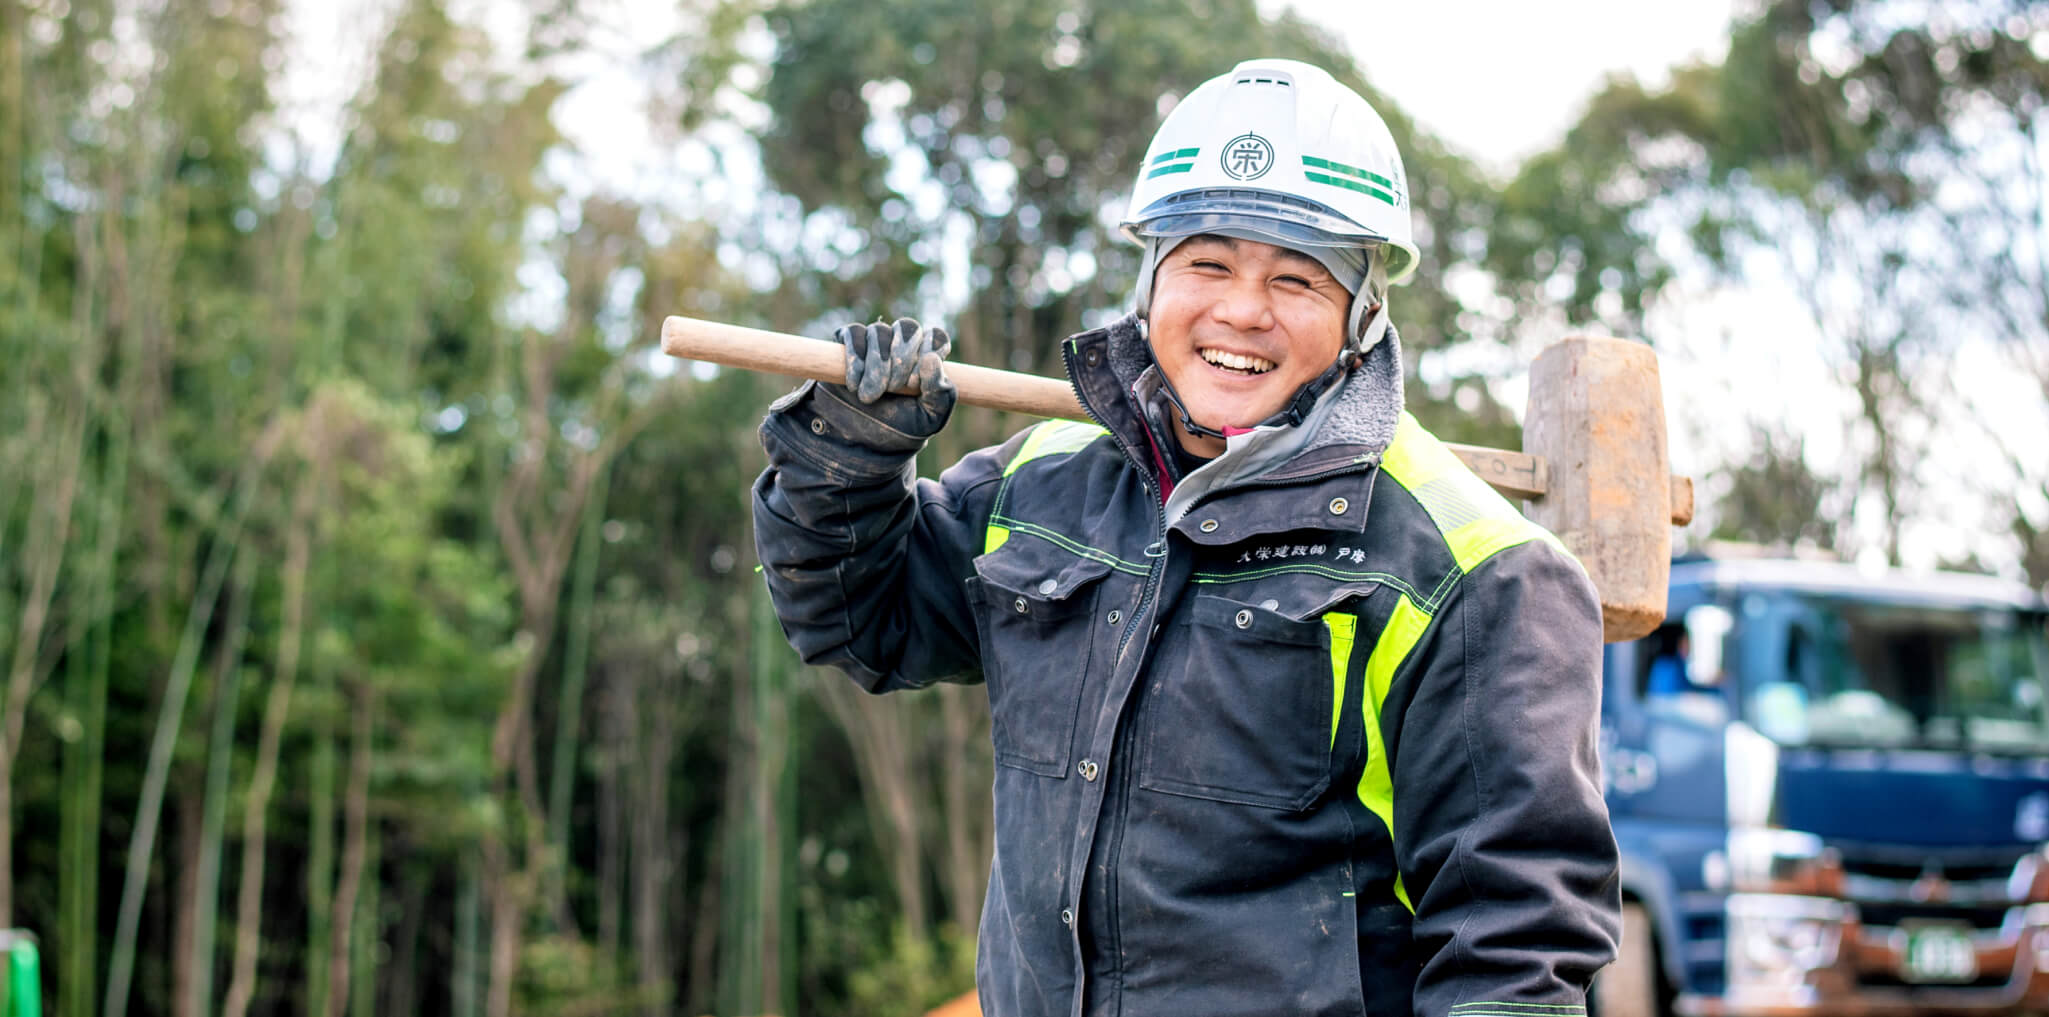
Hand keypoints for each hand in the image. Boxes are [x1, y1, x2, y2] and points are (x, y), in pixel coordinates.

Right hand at [826, 317, 955, 436]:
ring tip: (869, 397)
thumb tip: (931, 359)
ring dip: (876, 365)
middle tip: (893, 389)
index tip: (915, 384)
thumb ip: (941, 394)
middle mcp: (901, 344)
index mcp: (926, 358)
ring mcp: (874, 342)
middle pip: (908, 327)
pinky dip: (855, 360)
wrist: (858, 441)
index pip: (935, 336)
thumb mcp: (928, 419)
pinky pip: (853, 334)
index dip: (927, 354)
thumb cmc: (897, 428)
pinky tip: (854, 385)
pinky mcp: (847, 345)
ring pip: (879, 331)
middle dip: (901, 359)